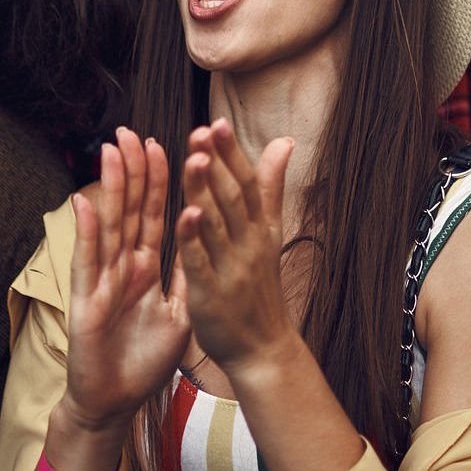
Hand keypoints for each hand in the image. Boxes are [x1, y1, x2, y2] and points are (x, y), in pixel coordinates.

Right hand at [59, 129, 192, 431]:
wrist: (116, 402)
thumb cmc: (143, 358)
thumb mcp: (179, 311)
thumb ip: (188, 274)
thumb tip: (207, 239)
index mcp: (146, 266)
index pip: (155, 214)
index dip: (160, 180)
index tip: (165, 142)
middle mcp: (123, 266)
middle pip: (130, 210)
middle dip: (132, 170)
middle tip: (131, 131)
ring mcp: (103, 280)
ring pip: (108, 225)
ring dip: (109, 188)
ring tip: (111, 151)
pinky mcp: (86, 302)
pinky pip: (88, 263)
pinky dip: (86, 233)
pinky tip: (84, 203)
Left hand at [176, 121, 297, 375]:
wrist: (263, 348)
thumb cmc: (260, 288)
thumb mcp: (270, 233)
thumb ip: (269, 187)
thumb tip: (284, 141)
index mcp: (260, 228)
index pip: (247, 183)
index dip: (233, 153)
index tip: (218, 122)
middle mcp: (248, 244)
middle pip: (232, 198)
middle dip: (218, 163)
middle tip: (203, 131)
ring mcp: (231, 269)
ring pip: (216, 224)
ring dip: (206, 191)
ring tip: (194, 159)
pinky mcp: (211, 295)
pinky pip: (202, 262)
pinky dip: (195, 238)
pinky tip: (186, 214)